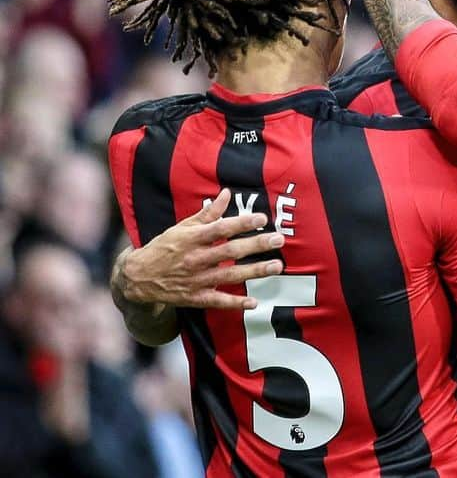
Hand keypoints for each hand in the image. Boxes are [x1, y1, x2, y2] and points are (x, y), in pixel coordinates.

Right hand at [117, 189, 283, 309]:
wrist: (138, 278)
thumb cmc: (164, 247)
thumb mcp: (182, 227)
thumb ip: (207, 214)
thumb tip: (226, 193)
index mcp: (192, 239)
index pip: (220, 229)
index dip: (241, 223)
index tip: (261, 218)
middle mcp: (195, 259)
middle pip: (230, 251)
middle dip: (255, 245)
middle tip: (278, 240)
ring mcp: (196, 280)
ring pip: (230, 275)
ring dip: (254, 271)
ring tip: (276, 266)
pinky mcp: (195, 297)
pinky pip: (218, 301)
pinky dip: (236, 303)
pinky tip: (254, 302)